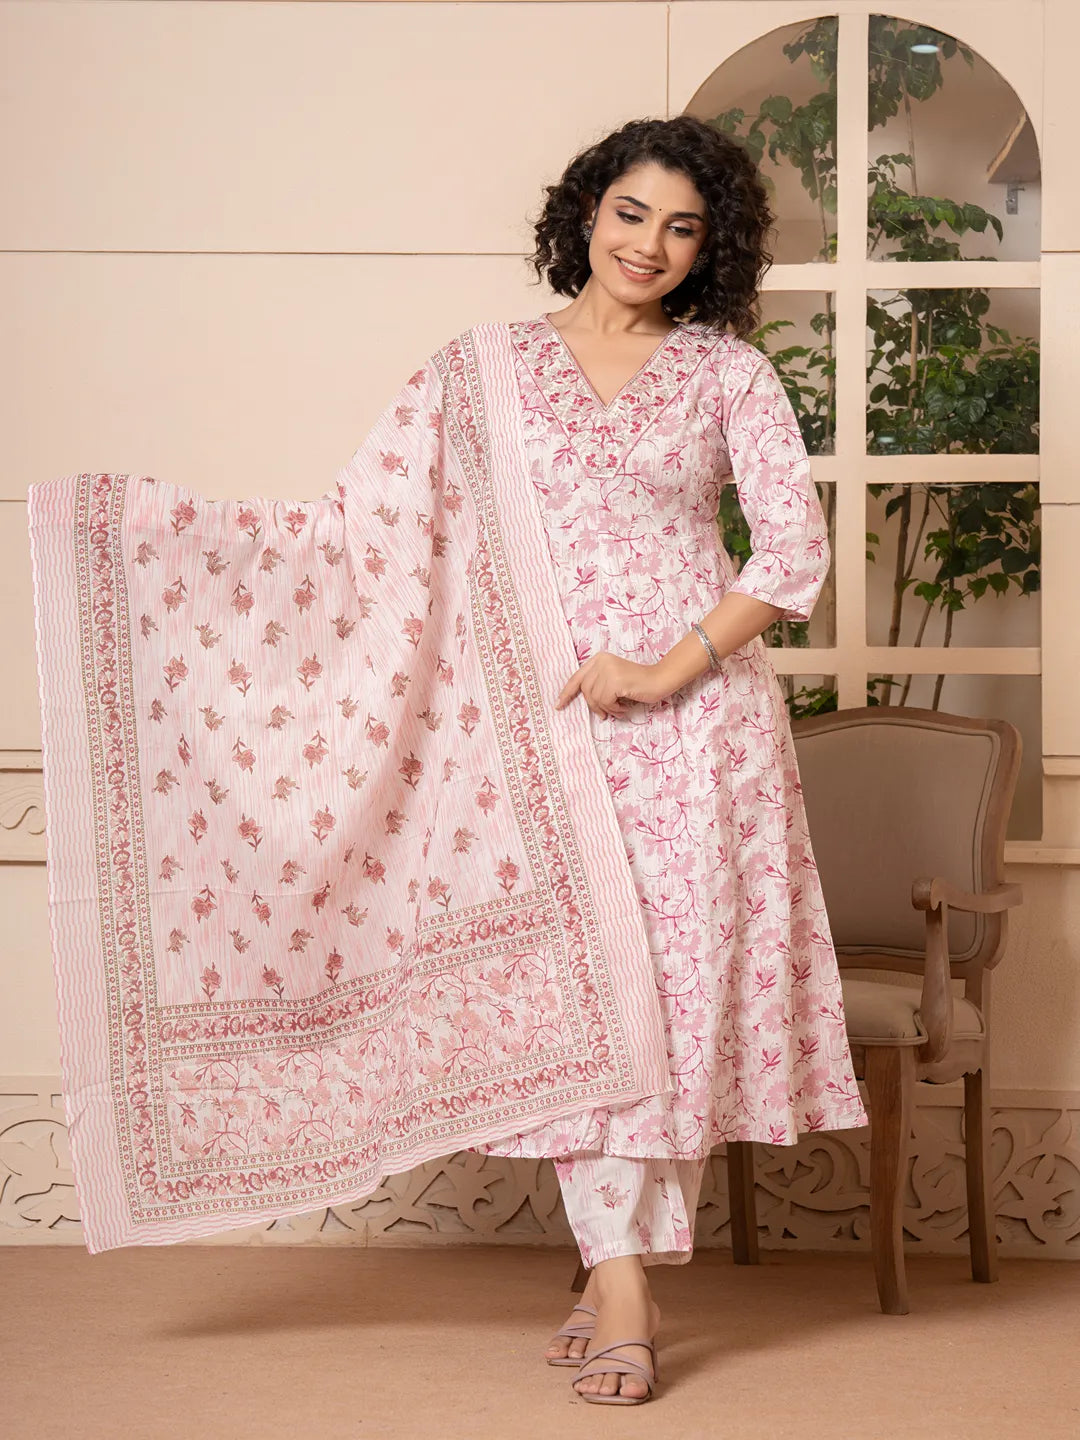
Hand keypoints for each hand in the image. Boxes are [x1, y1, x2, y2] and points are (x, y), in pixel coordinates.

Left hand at [554, 652, 673, 718]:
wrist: (659, 679)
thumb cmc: (636, 684)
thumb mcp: (612, 679)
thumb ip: (596, 684)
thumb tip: (579, 700)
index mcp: (598, 659)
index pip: (576, 677)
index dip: (566, 693)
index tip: (558, 705)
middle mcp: (601, 661)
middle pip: (585, 691)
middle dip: (594, 706)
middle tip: (606, 713)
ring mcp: (608, 669)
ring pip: (595, 698)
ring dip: (607, 709)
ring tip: (620, 708)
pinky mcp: (615, 680)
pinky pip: (605, 702)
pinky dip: (614, 709)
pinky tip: (624, 707)